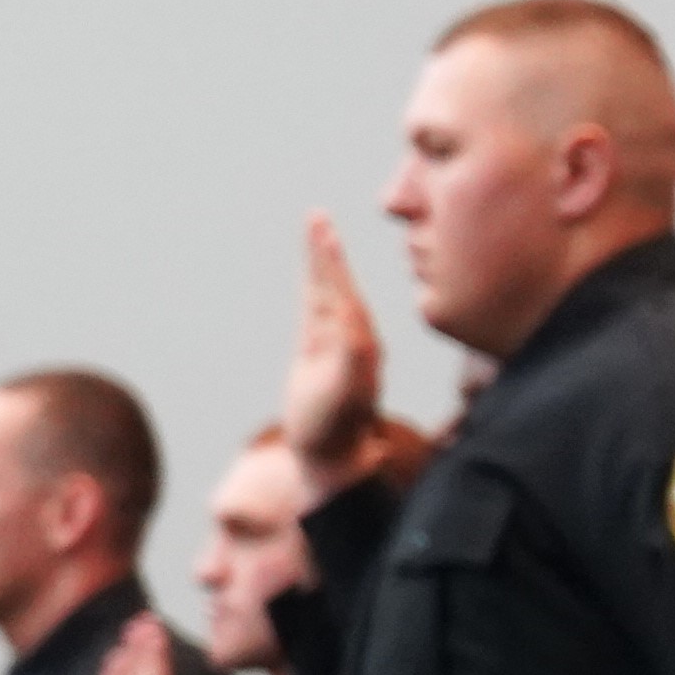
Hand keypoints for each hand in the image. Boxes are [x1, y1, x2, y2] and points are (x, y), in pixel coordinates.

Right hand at [284, 211, 386, 481]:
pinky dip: (314, 284)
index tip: (322, 230)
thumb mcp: (344, 394)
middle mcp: (353, 337)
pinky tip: (314, 270)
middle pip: (336, 282)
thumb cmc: (336, 429)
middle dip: (326, 250)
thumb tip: (353, 328)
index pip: (343, 290)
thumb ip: (351, 360)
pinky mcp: (319, 352)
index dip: (331, 261)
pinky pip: (316, 308)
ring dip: (321, 261)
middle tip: (316, 217)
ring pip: (326, 291)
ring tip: (315, 229)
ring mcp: (336, 342)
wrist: (332, 457)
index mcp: (360, 341)